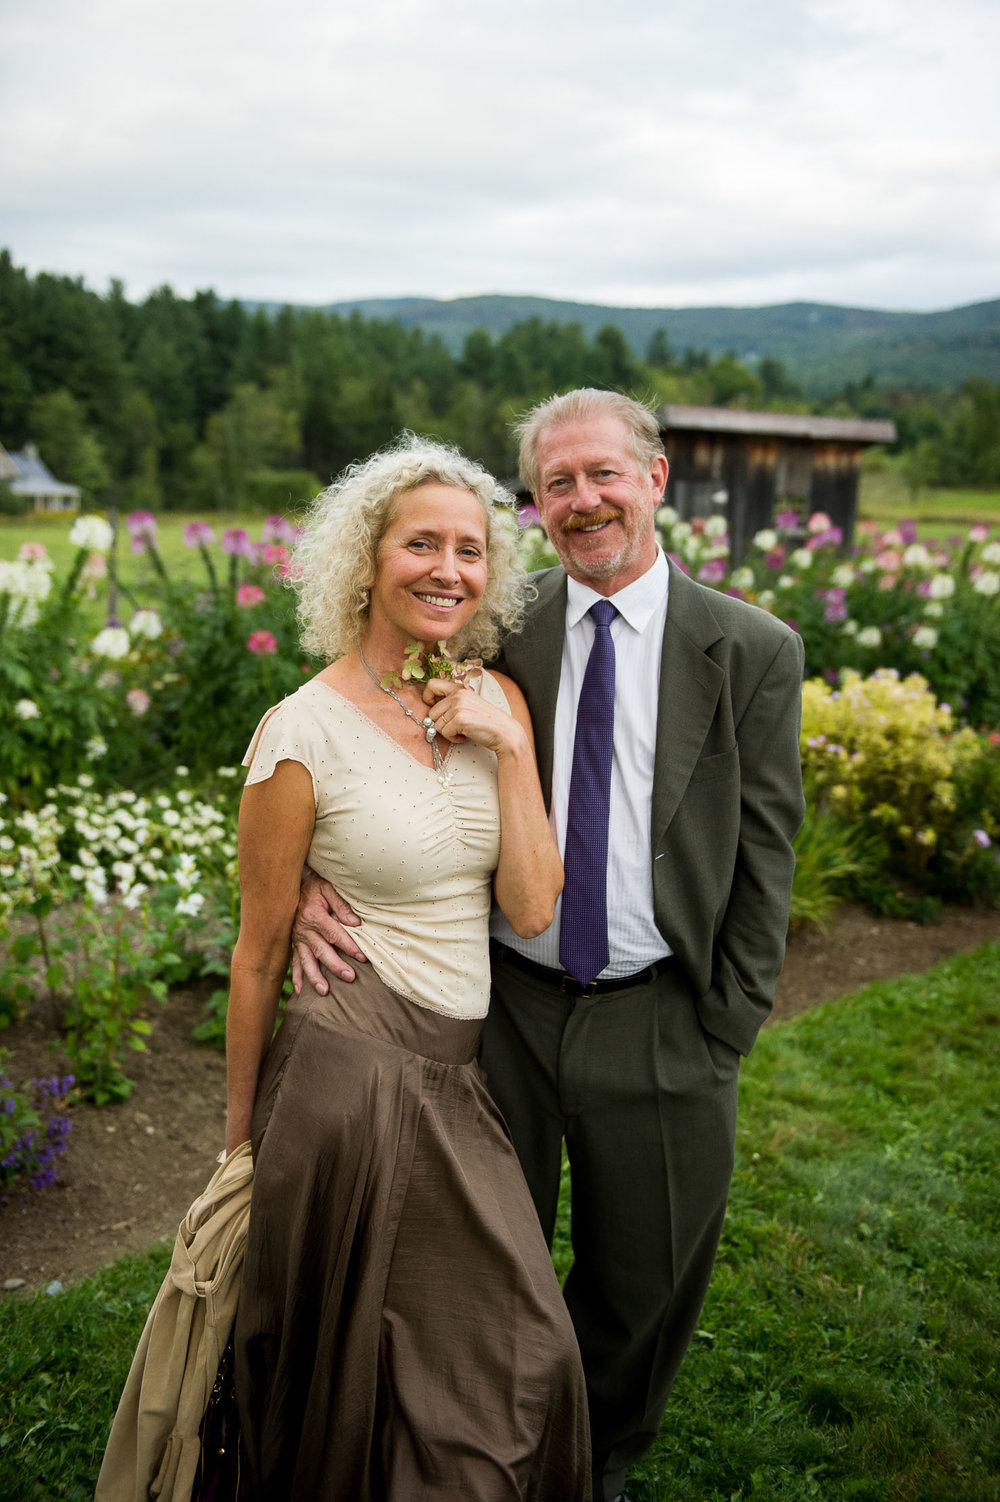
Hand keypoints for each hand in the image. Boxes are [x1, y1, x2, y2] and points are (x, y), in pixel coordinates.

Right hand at [291, 868, 365, 992]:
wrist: (292, 884)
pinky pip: (294, 962)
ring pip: (307, 960)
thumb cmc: (314, 886)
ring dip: (315, 977)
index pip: (335, 934)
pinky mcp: (294, 943)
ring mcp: (297, 938)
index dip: (349, 946)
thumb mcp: (328, 888)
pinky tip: (300, 991)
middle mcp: (304, 929)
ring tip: (324, 991)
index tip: (362, 957)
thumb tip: (355, 923)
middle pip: (322, 951)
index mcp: (314, 915)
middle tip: (350, 977)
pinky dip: (297, 976)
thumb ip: (341, 905)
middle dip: (336, 965)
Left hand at [422, 679, 526, 759]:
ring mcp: (459, 706)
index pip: (432, 685)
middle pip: (432, 712)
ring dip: (448, 732)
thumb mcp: (470, 705)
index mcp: (460, 689)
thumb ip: (452, 703)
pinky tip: (465, 736)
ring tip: (463, 731)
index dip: (428, 698)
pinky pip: (444, 733)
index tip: (436, 710)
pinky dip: (453, 738)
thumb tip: (430, 713)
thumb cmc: (486, 722)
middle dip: (441, 724)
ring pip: (437, 725)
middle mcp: (458, 695)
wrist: (505, 732)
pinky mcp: (460, 719)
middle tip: (457, 727)